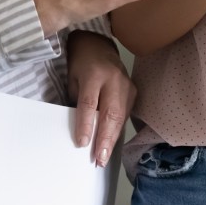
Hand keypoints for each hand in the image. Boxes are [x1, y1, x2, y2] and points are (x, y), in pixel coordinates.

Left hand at [65, 31, 134, 166]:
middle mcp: (114, 79)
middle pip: (110, 113)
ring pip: (120, 116)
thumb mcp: (72, 79)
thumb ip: (77, 101)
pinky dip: (117, 131)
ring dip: (112, 139)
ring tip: (103, 157)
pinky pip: (125, 114)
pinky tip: (110, 144)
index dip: (86, 124)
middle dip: (105, 139)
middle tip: (99, 159)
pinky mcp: (133, 90)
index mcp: (94, 73)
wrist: (98, 45)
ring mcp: (126, 84)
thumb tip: (80, 129)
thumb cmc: (81, 63)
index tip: (82, 144)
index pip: (90, 103)